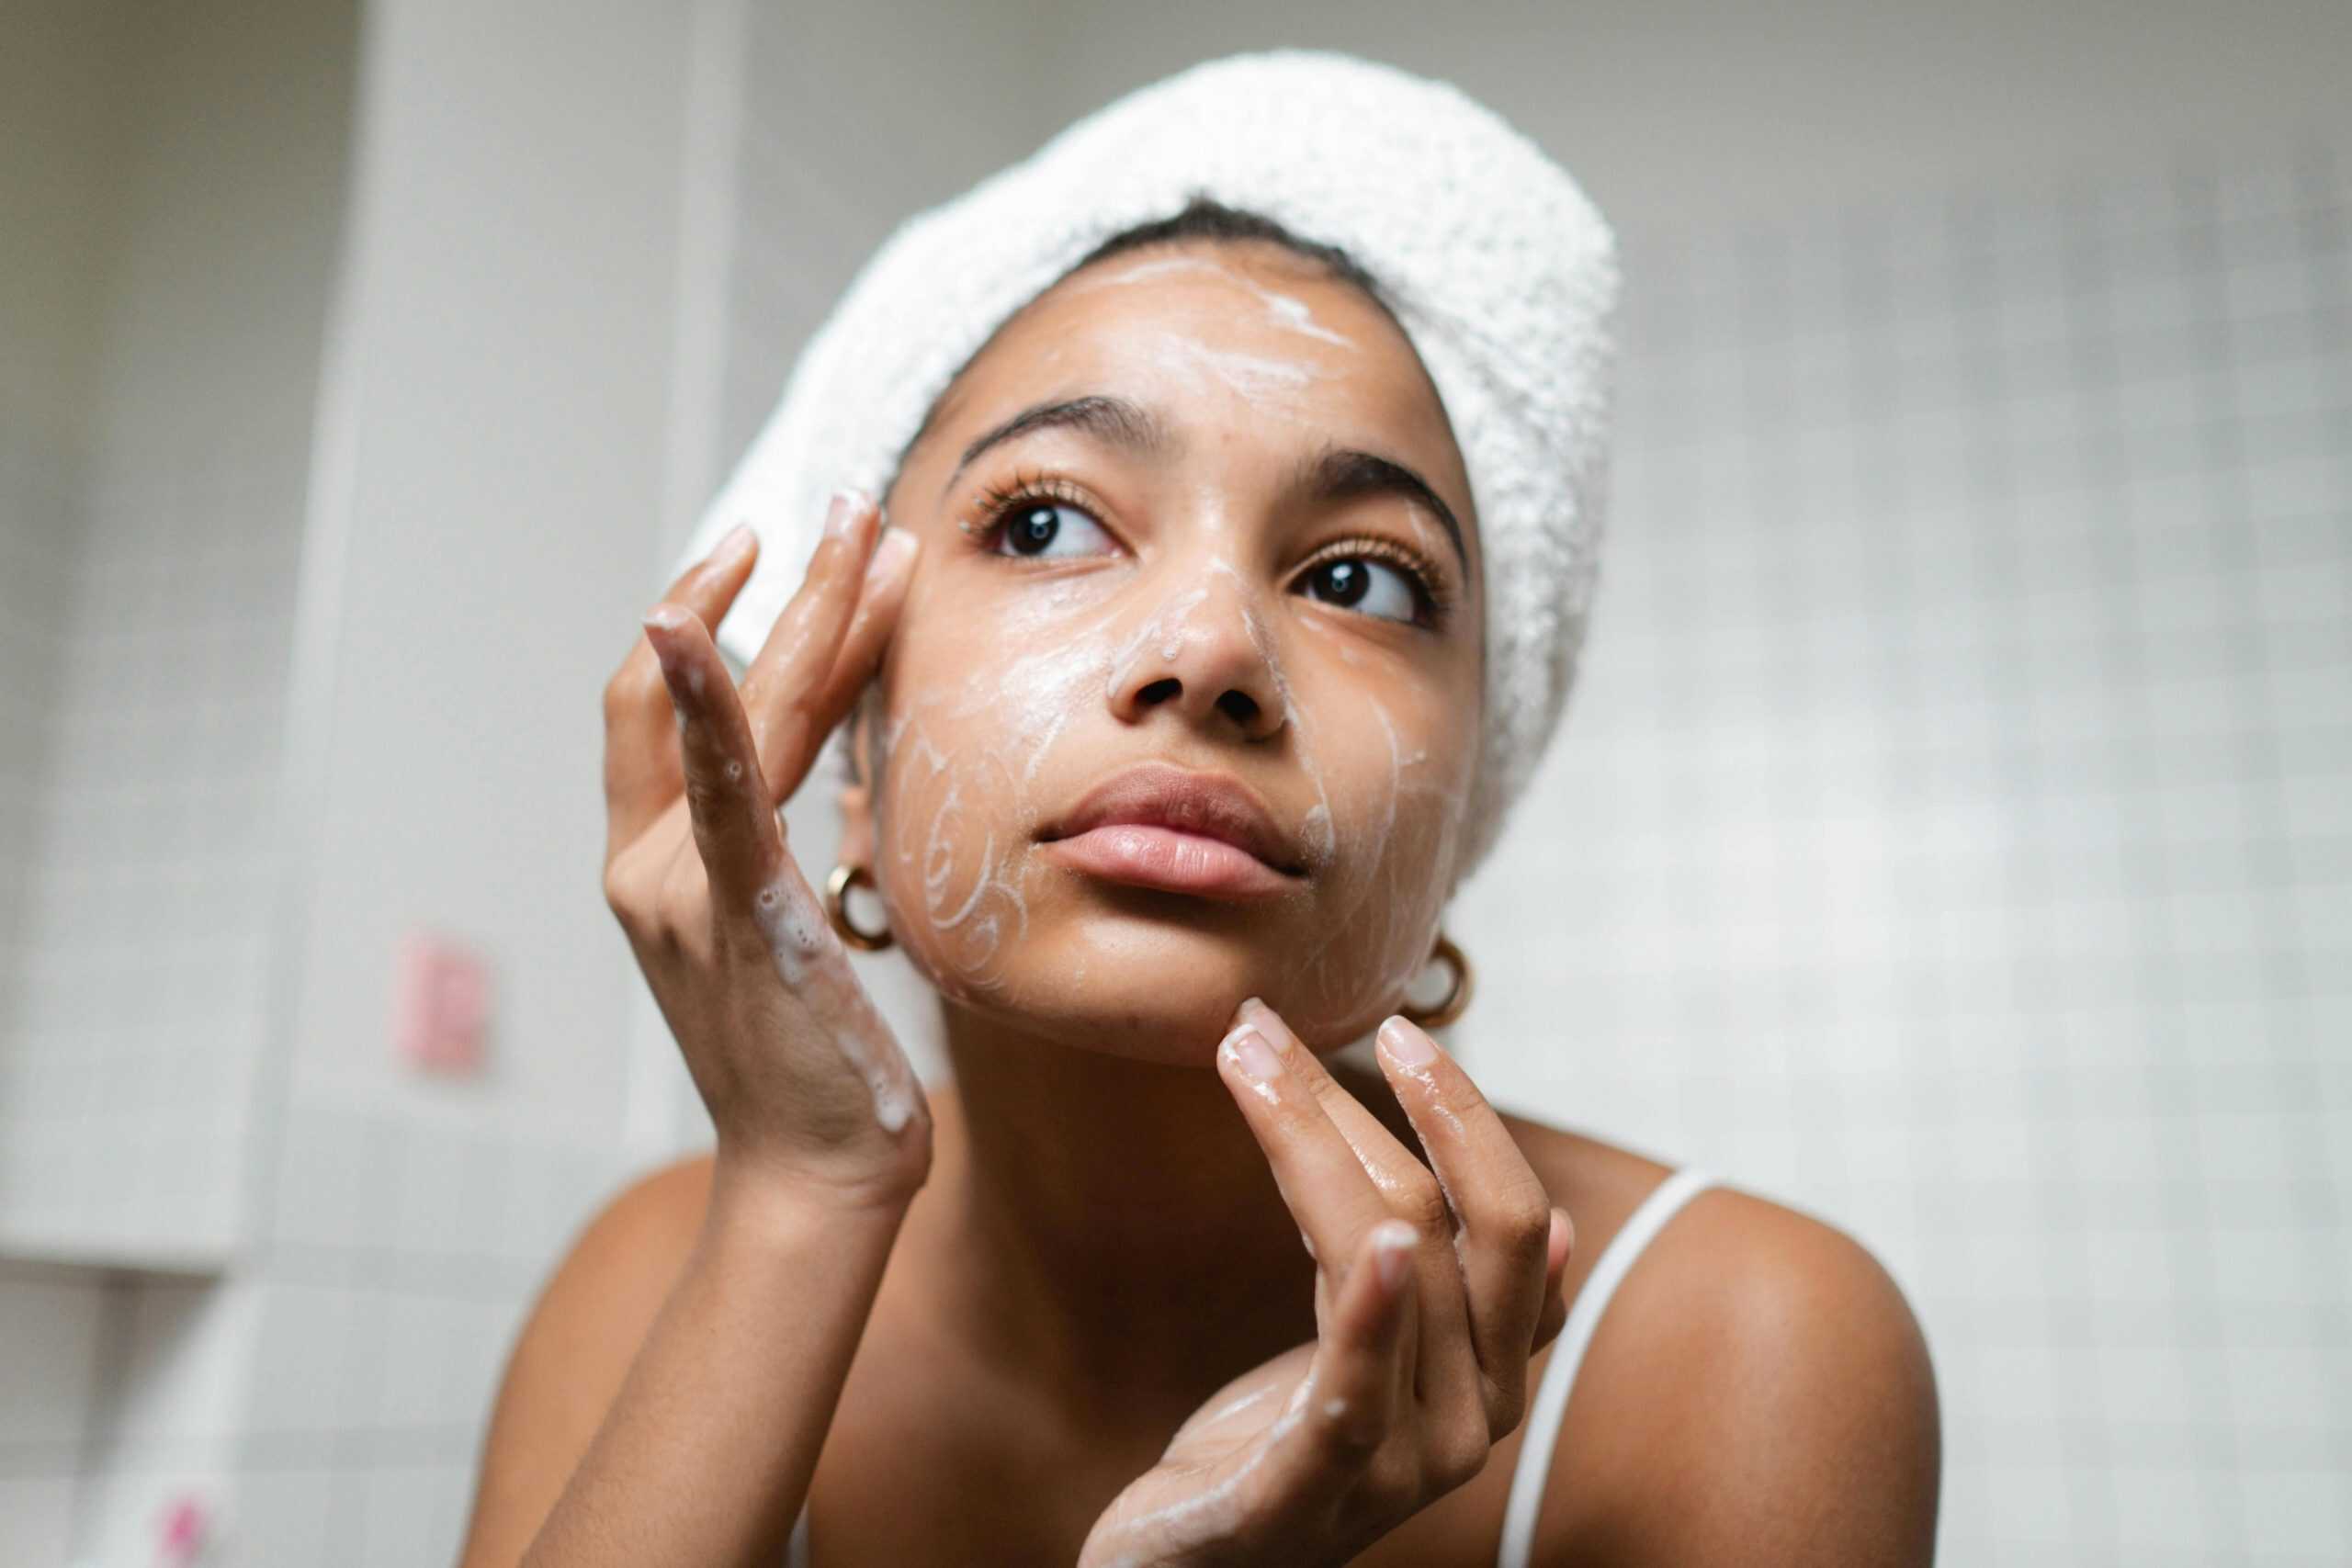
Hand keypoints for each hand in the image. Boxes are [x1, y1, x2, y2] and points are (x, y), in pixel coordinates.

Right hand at [601, 490, 931, 1209]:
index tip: (784, 553)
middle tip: (850, 508)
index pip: (674, 714)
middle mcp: (649, 865)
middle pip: (707, 689)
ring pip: (738, 716)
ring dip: (803, 612)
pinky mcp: (729, 909)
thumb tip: (841, 778)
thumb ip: (784, 855)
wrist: (813, 1174)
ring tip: (863, 531)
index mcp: (660, 869)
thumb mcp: (792, 939)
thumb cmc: (819, 1066)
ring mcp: (677, 886)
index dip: (718, 623)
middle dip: (784, 589)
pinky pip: (715, 788)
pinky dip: (701, 698)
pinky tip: (695, 622)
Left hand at [1077, 999, 1574, 1567]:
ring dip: (1314, 1143)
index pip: (1510, 1219)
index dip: (1464, 1118)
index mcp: (1489, 1375)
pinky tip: (1378, 1245)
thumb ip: (1431, 1283)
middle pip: (1451, 1226)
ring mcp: (1400, 1468)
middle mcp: (1471, 1422)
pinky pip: (1356, 1395)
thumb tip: (1558, 1221)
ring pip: (1394, 1268)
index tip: (1399, 1030)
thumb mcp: (1362, 1351)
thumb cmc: (1274, 1452)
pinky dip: (1374, 1314)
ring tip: (1246, 1059)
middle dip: (1371, 1108)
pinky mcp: (1306, 1500)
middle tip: (1267, 1024)